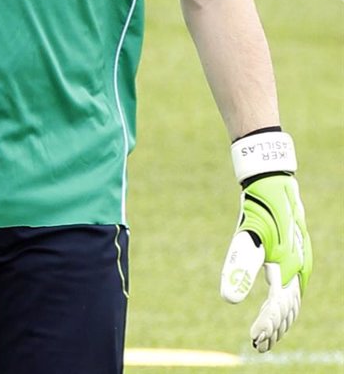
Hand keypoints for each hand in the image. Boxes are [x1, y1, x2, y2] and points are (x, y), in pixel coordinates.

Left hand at [221, 133, 311, 352]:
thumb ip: (239, 267)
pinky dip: (284, 305)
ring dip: (280, 320)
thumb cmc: (260, 208)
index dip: (267, 325)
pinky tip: (274, 311)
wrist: (273, 183)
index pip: (279, 308)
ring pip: (292, 301)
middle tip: (258, 344)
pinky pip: (292, 289)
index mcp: (289, 268)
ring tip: (265, 335)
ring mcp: (298, 263)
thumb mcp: (247, 236)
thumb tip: (229, 300)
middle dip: (275, 328)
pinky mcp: (293, 257)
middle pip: (288, 309)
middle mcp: (298, 269)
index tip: (253, 338)